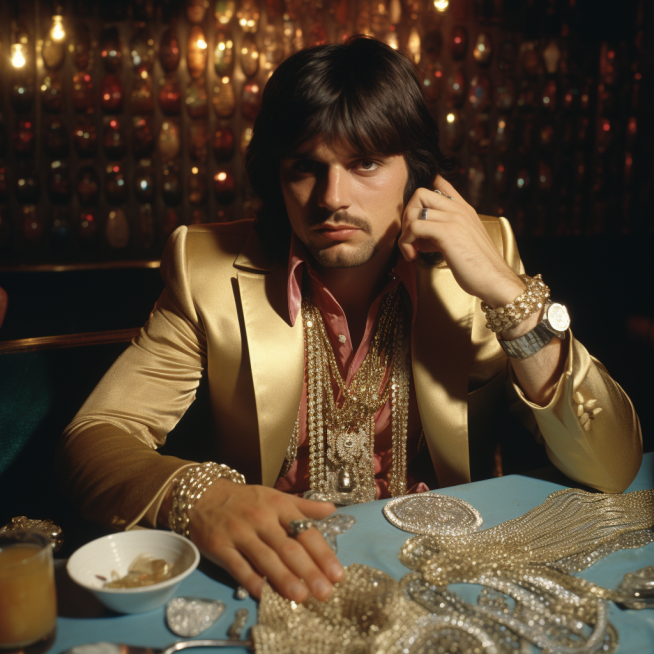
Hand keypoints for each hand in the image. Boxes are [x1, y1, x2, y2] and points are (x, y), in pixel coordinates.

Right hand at [188, 479, 343, 601]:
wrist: (204, 496)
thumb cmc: (247, 500)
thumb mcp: (276, 497)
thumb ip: (304, 506)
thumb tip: (332, 510)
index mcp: (278, 505)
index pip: (305, 531)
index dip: (322, 553)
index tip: (337, 574)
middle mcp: (261, 518)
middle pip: (288, 547)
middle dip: (309, 571)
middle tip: (325, 592)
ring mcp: (239, 533)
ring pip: (266, 559)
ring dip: (284, 579)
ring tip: (301, 597)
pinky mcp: (220, 547)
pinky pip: (238, 567)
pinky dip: (252, 582)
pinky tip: (266, 595)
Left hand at [398, 176, 523, 307]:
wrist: (495, 280)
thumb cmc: (477, 268)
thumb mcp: (460, 243)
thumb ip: (441, 234)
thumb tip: (420, 239)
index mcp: (464, 209)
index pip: (440, 183)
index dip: (421, 197)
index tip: (415, 220)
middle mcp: (459, 209)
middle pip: (420, 193)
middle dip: (407, 215)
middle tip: (410, 238)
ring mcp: (454, 218)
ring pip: (414, 209)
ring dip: (405, 232)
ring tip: (411, 250)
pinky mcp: (447, 231)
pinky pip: (414, 227)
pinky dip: (406, 242)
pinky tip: (413, 256)